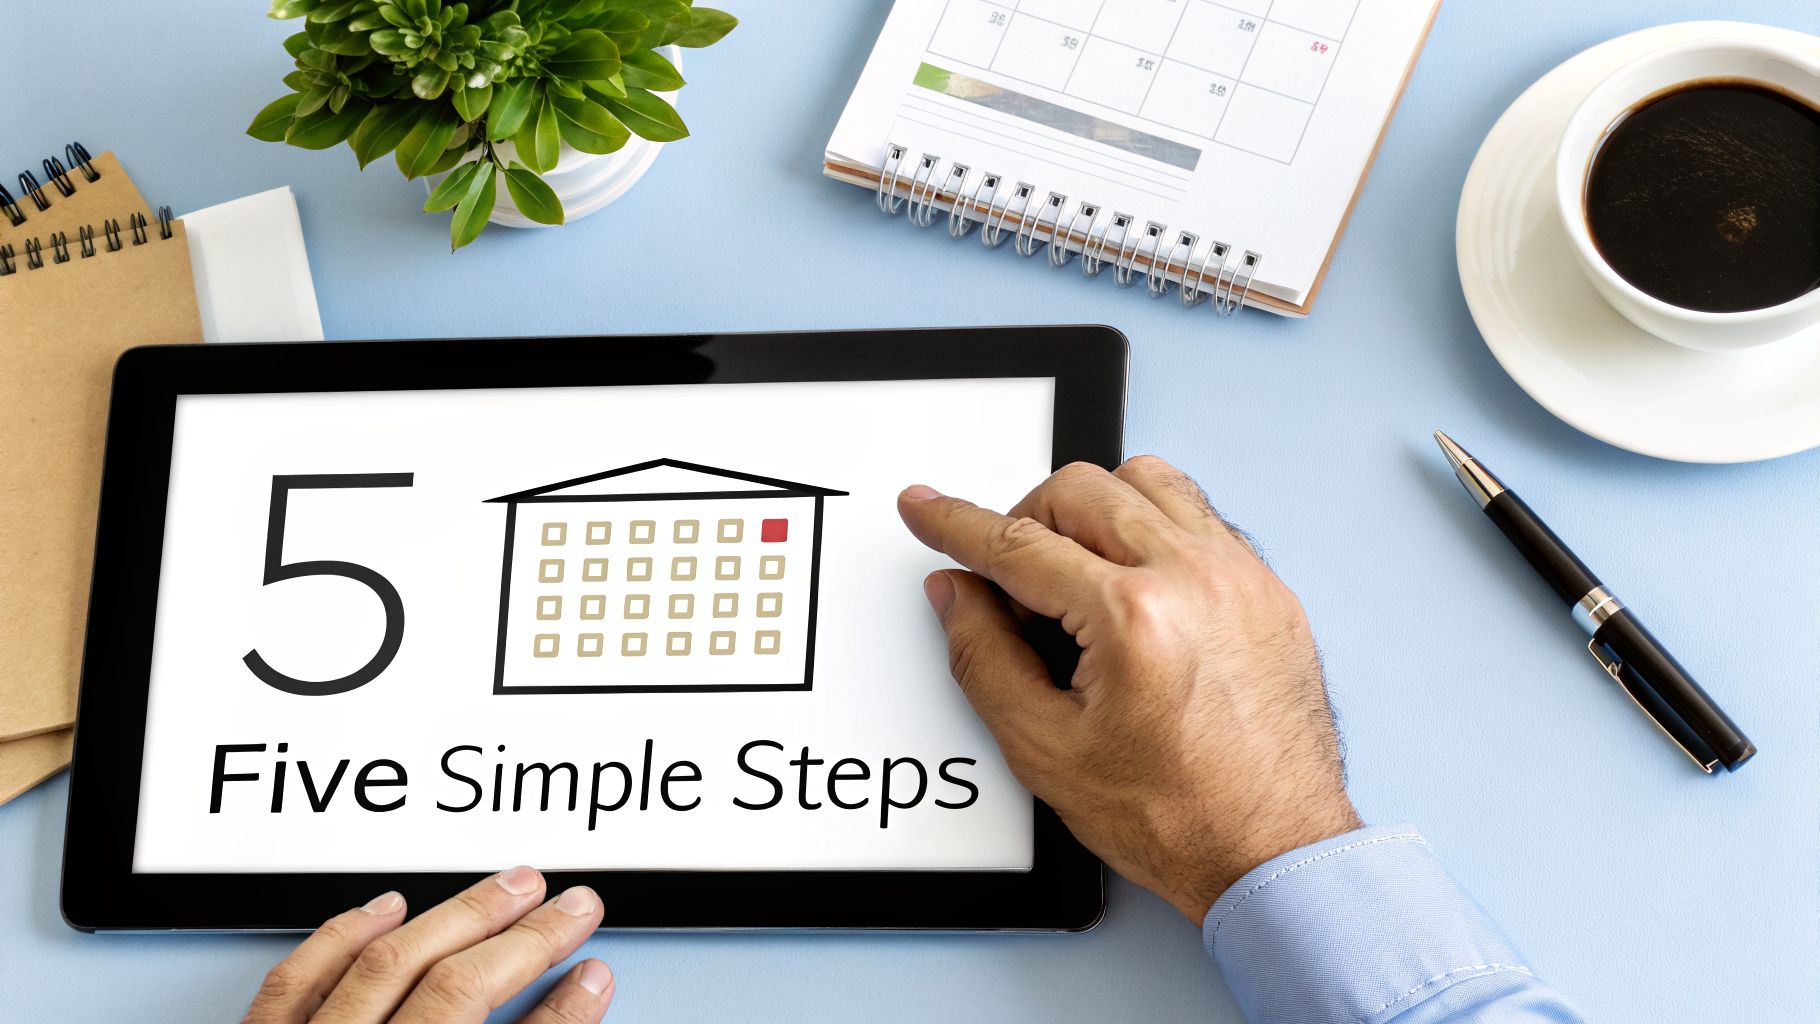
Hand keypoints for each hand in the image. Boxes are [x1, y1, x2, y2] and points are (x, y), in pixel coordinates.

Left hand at [244, 867, 611, 1023]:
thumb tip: (570, 1007)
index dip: (566, 1012)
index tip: (594, 975)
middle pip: (454, 991)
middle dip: (524, 940)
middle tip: (575, 907)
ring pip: (385, 966)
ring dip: (455, 918)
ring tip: (509, 886)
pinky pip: (293, 983)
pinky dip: (342, 938)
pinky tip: (385, 909)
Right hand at [899, 457, 1360, 921]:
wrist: (1274, 852)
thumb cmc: (1179, 816)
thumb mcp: (1046, 750)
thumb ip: (985, 659)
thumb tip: (958, 596)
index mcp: (1133, 616)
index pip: (1018, 543)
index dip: (956, 523)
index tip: (925, 508)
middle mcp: (1194, 577)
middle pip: (1079, 490)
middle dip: (1025, 520)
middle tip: (1012, 584)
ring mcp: (1240, 576)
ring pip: (1146, 481)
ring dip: (1093, 508)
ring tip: (1077, 573)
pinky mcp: (1268, 589)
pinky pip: (1199, 514)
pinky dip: (1153, 526)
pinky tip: (1136, 581)